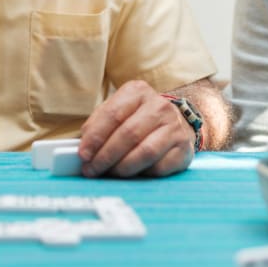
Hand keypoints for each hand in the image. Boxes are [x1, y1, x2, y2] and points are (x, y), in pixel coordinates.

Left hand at [77, 80, 193, 177]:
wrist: (175, 122)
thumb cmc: (137, 119)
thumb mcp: (117, 111)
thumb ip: (98, 124)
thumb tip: (84, 148)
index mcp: (137, 91)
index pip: (113, 114)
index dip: (95, 137)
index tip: (83, 154)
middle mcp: (159, 106)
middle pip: (128, 134)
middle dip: (106, 156)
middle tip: (92, 170)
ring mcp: (174, 126)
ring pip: (145, 152)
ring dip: (122, 168)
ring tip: (110, 173)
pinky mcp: (184, 148)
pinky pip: (160, 167)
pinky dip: (142, 174)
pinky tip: (133, 175)